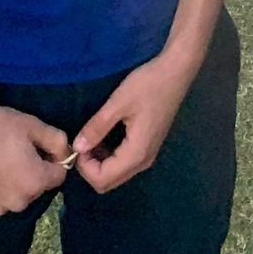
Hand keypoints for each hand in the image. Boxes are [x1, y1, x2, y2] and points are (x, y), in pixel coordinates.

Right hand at [0, 97, 69, 214]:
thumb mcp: (33, 125)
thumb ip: (57, 140)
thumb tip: (65, 153)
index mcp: (35, 183)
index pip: (59, 175)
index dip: (53, 158)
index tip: (39, 145)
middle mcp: (18, 203)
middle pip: (38, 187)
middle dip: (34, 171)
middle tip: (18, 149)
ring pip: (17, 194)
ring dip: (15, 181)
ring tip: (0, 158)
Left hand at [71, 51, 196, 195]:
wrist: (175, 71)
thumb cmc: (148, 85)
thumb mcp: (119, 102)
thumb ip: (97, 127)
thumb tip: (76, 147)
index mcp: (136, 154)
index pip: (103, 180)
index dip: (84, 167)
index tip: (77, 144)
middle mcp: (143, 161)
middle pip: (109, 182)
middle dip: (89, 167)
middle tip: (82, 141)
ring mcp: (147, 155)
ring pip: (116, 174)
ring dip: (98, 162)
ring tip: (91, 136)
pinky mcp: (148, 146)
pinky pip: (123, 163)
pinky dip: (109, 156)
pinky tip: (104, 136)